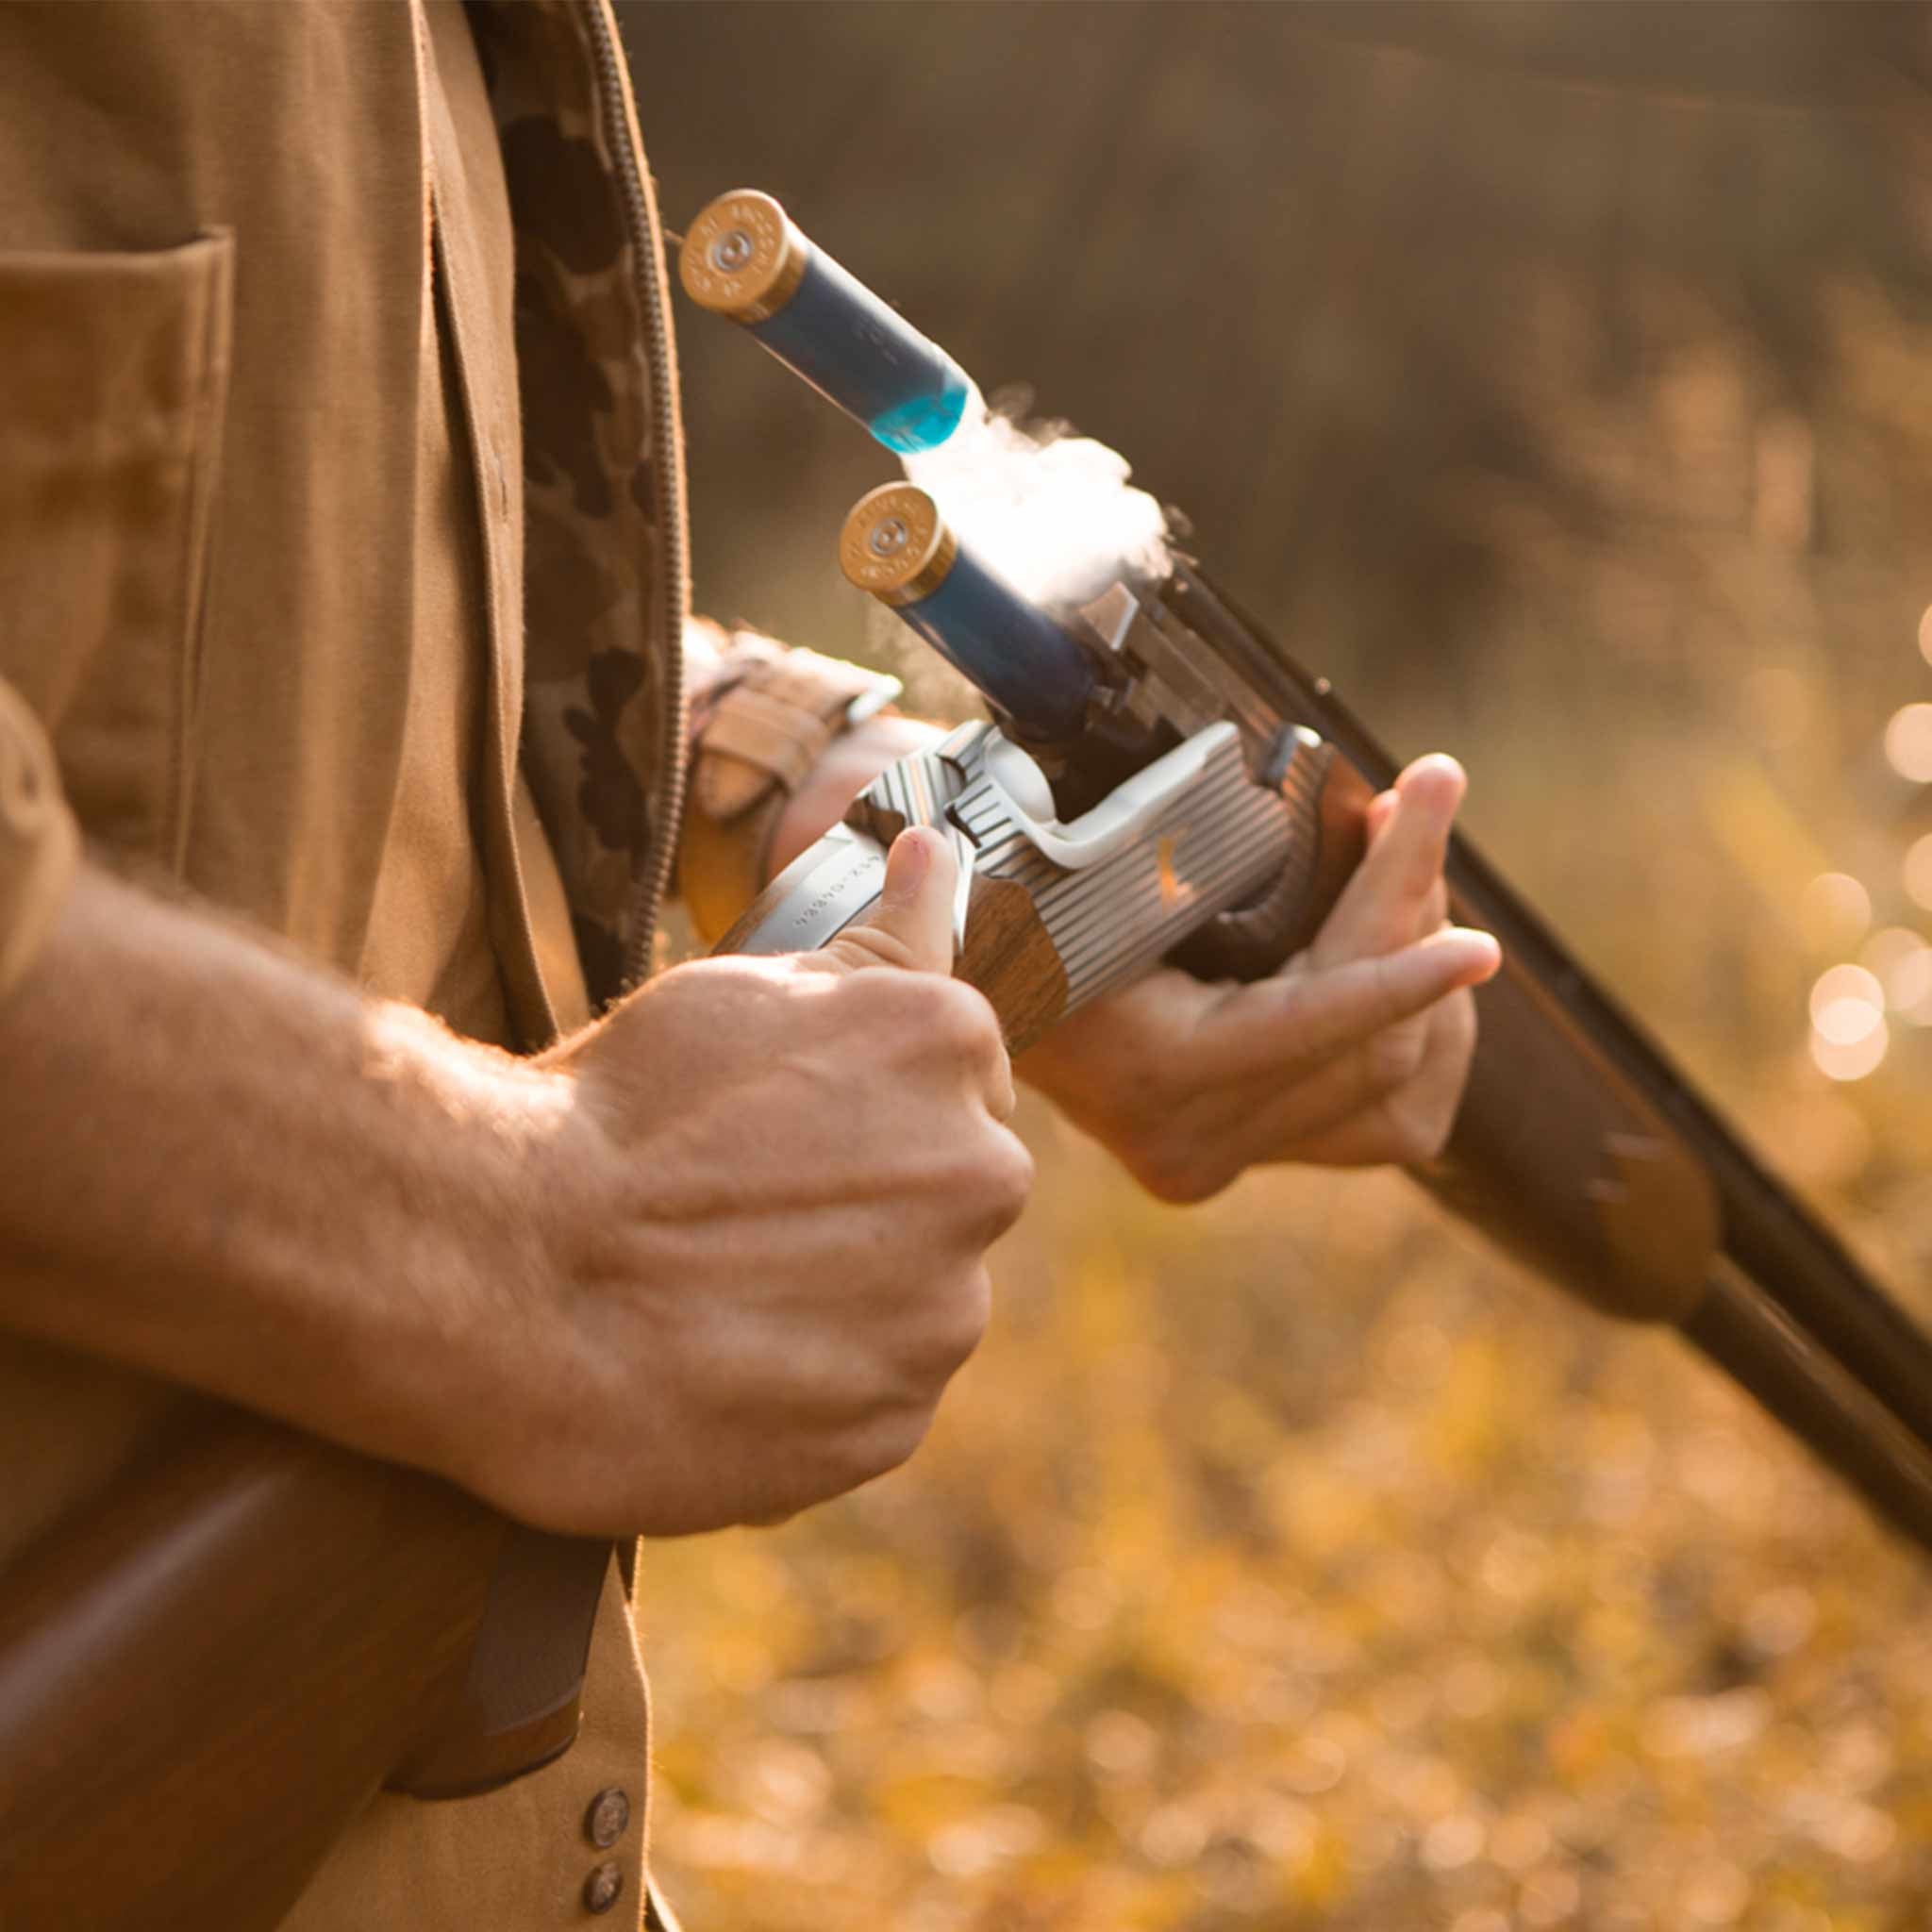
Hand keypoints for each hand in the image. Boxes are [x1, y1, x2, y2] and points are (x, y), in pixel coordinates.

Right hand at [484, 827, 1029, 1536]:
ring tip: (717, 1292)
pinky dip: (812, 1389)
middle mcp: (981, 1174)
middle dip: (873, 1202)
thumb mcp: (746, 985)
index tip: (777, 1130)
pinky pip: (873, 1400)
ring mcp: (941, 1313)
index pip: (958, 1079)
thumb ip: (879, 937)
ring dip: (844, 1301)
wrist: (498, 1264)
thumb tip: (938, 852)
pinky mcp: (891, 1425)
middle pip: (950, 1193)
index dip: (857, 1106)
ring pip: (917, 1304)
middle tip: (739, 1210)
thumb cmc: (612, 1107)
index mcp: (951, 1044)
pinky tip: (722, 1361)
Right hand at [1018, 756, 1500, 1201]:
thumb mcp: (1062, 855)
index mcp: (1151, 1071)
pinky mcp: (1242, 1156)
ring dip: (1427, 980)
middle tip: (1421, 801)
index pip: (1312, 1028)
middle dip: (1414, 918)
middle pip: (1371, 1049)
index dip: (1400, 970)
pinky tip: (1406, 965)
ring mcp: (1218, 1160)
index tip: (1482, 942)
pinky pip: (1380, 1120)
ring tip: (1408, 869)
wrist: (958, 980)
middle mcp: (1189, 1141)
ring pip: (1395, 1092)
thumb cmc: (1002, 894)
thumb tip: (1297, 809)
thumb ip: (1169, 840)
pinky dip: (1412, 1037)